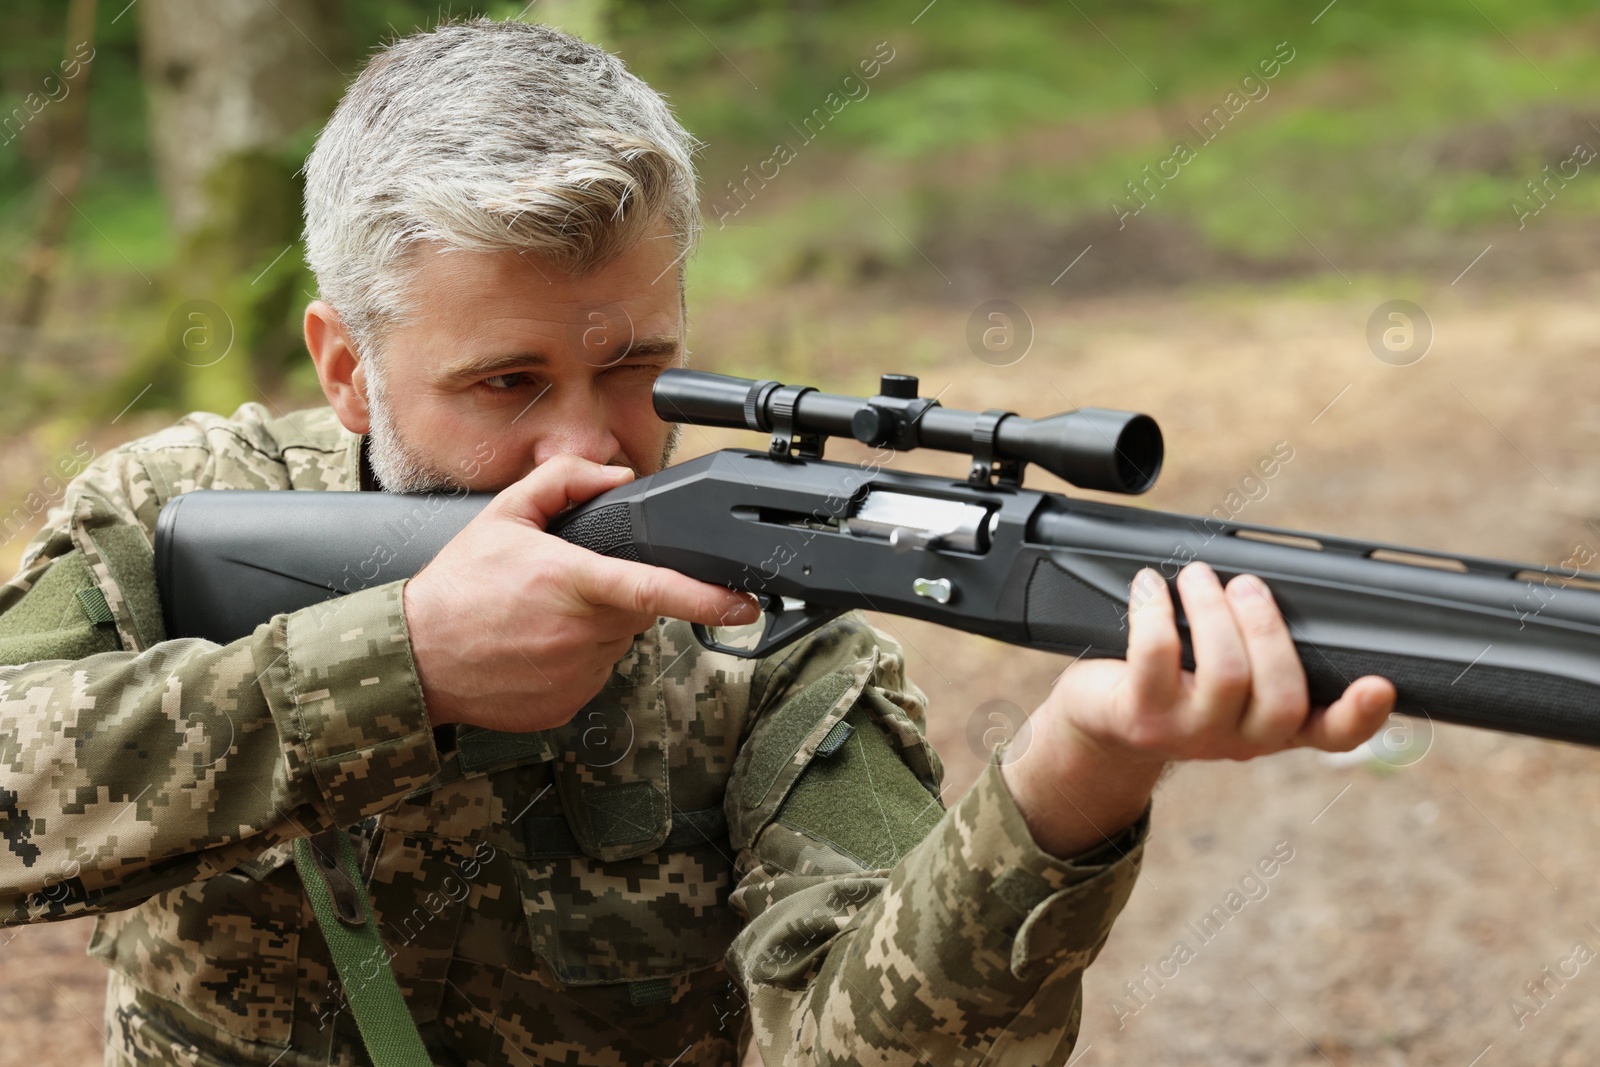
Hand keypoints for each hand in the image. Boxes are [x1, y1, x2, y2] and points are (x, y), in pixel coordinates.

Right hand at [402, 454, 758, 731]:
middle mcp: (579, 633)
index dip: (706, 598)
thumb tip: (615, 476)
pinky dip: (576, 661)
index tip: (742, 604)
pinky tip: (535, 649)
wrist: (414, 660)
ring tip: (540, 618)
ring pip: (616, 644)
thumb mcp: (503, 515)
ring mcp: (576, 675)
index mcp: (571, 582)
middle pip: (636, 611)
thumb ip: (563, 481)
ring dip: (595, 629)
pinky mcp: (568, 705)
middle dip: (617, 596)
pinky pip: (594, 676)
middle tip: (564, 587)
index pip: (654, 589)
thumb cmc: (456, 588)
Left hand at [1002, 561, 1395, 857]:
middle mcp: (1240, 741)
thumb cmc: (1172, 678)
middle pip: (1281, 694)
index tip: (1380, 684)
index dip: (1361, 716)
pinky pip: (1158, 656)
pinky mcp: (1142, 721)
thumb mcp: (1225, 673)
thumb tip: (1272, 582)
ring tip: (1198, 576)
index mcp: (1274, 727)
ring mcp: (1191, 736)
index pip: (1332, 735)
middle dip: (1267, 627)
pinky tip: (1150, 586)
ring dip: (1213, 610)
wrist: (1099, 717)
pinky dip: (1155, 610)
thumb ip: (1258, 646)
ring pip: (1225, 674)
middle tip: (1246, 584)